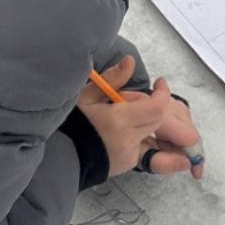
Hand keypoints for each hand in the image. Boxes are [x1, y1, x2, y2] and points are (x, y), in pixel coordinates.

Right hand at [75, 56, 203, 178]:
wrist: (61, 155)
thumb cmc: (72, 122)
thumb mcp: (87, 95)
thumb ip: (112, 79)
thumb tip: (130, 61)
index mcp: (119, 121)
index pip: (157, 107)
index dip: (163, 93)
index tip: (159, 82)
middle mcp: (129, 140)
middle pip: (159, 119)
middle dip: (153, 105)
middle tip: (132, 99)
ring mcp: (131, 154)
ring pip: (152, 131)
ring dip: (145, 120)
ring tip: (122, 115)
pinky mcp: (129, 163)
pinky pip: (142, 144)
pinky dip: (136, 133)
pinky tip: (117, 131)